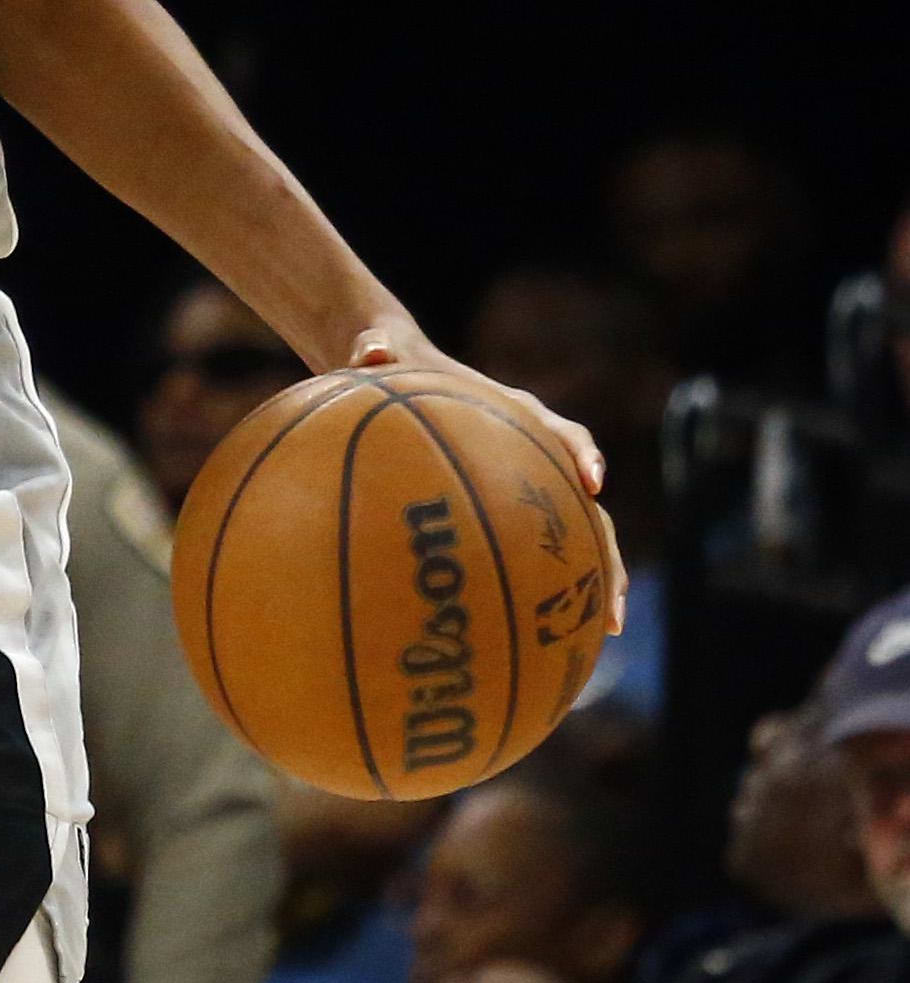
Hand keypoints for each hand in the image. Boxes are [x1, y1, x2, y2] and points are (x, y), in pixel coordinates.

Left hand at [348, 327, 628, 631]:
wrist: (389, 362)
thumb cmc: (388, 358)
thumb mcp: (380, 348)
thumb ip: (377, 348)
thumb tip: (369, 352)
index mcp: (512, 411)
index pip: (560, 432)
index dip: (580, 454)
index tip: (592, 481)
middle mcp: (532, 451)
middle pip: (584, 501)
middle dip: (604, 547)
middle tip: (612, 595)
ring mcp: (523, 483)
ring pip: (575, 533)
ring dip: (596, 576)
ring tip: (610, 628)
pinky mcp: (502, 507)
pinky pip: (529, 549)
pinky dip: (541, 586)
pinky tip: (538, 635)